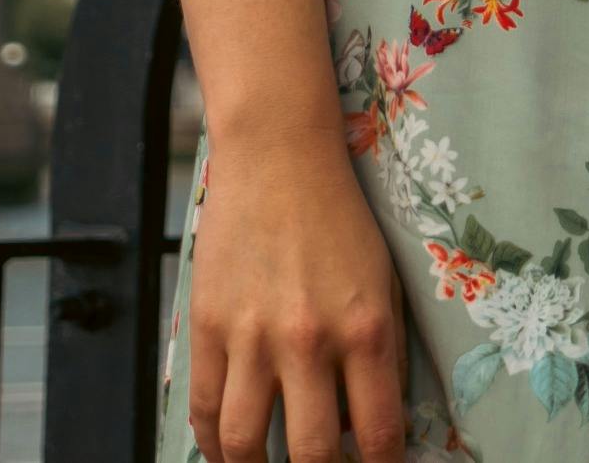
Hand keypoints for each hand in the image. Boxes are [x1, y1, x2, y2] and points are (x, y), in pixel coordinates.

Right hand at [187, 122, 408, 462]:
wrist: (279, 156)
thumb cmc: (341, 219)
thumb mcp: (384, 282)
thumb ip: (380, 354)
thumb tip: (366, 426)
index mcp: (366, 329)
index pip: (377, 436)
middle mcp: (310, 340)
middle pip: (310, 455)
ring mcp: (253, 336)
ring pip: (245, 444)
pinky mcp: (209, 326)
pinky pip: (205, 409)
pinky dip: (214, 445)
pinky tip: (229, 451)